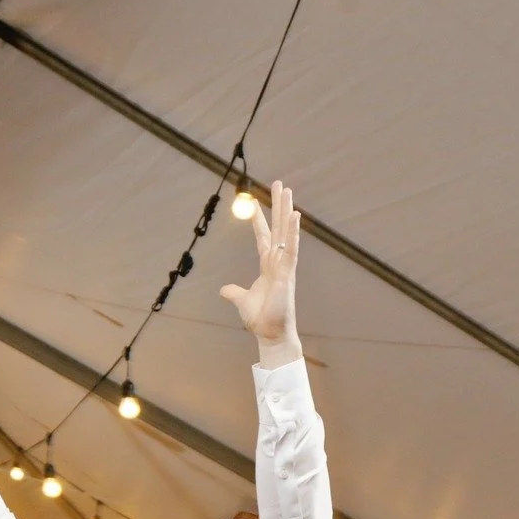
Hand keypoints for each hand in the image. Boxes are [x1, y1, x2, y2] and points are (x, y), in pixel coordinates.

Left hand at [217, 180, 301, 364]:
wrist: (270, 334)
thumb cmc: (261, 319)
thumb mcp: (242, 301)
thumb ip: (234, 292)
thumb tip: (224, 289)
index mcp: (267, 266)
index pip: (263, 237)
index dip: (258, 220)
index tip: (253, 203)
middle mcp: (278, 262)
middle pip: (279, 227)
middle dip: (278, 205)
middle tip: (280, 184)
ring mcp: (284, 266)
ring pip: (287, 232)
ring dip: (287, 210)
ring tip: (287, 190)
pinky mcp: (288, 273)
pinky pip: (292, 248)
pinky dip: (293, 232)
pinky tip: (294, 215)